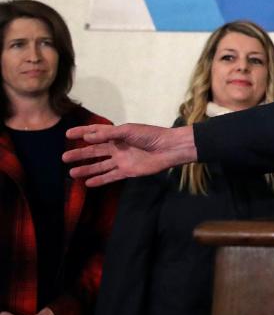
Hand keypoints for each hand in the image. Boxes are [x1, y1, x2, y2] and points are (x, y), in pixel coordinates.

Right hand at [63, 123, 196, 186]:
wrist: (168, 148)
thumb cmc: (149, 136)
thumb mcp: (128, 131)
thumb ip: (108, 134)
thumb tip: (87, 137)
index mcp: (117, 134)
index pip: (95, 133)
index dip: (82, 132)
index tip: (67, 134)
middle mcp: (117, 147)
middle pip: (94, 151)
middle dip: (79, 154)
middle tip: (64, 157)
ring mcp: (121, 160)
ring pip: (99, 165)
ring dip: (86, 169)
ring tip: (71, 173)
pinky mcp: (127, 171)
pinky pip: (110, 176)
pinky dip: (100, 180)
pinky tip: (87, 183)